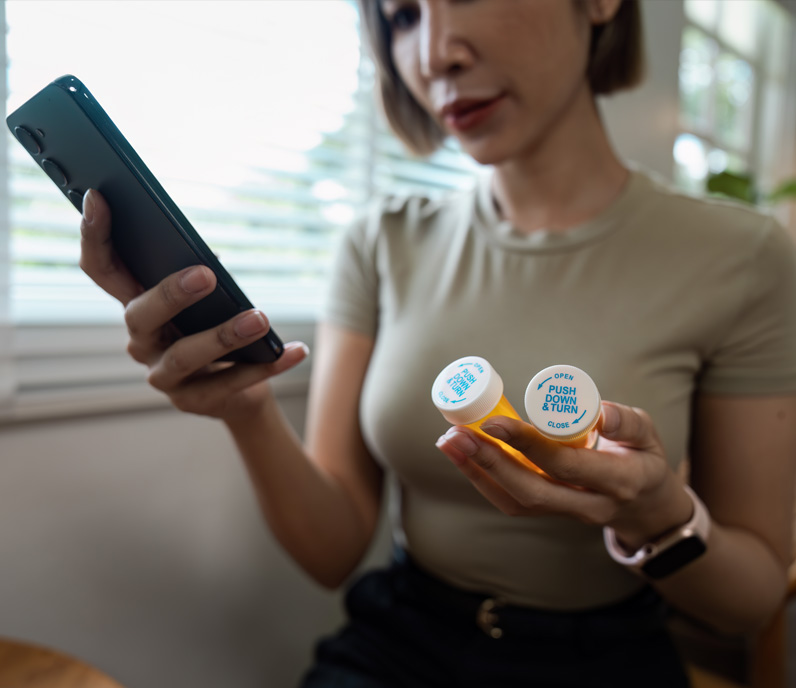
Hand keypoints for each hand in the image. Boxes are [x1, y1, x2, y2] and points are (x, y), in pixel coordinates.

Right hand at [79, 189, 308, 419]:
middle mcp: (142, 341)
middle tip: (205, 274)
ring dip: (224, 336)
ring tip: (260, 319)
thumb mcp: (208, 299)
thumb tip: (211, 259)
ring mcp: (163, 375)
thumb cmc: (216, 329)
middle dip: (170, 293)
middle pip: (140, 315)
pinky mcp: (194, 402)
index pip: (102, 269)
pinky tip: (296, 350)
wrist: (238, 390)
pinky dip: (268, 366)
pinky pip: (232, 383)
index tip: (99, 196)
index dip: (94, 235)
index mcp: (138, 305)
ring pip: (185, 356)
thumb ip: (199, 274)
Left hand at [435, 402, 693, 547]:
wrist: (647, 507)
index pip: (566, 465)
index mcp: (619, 482)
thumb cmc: (644, 459)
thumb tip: (598, 409)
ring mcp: (567, 514)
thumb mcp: (649, 435)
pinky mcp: (550, 513)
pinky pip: (512, 503)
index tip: (495, 421)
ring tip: (449, 442)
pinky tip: (462, 456)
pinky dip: (483, 480)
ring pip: (516, 502)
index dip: (528, 444)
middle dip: (491, 462)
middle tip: (458, 432)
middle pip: (532, 491)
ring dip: (478, 472)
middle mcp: (590, 505)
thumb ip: (626, 422)